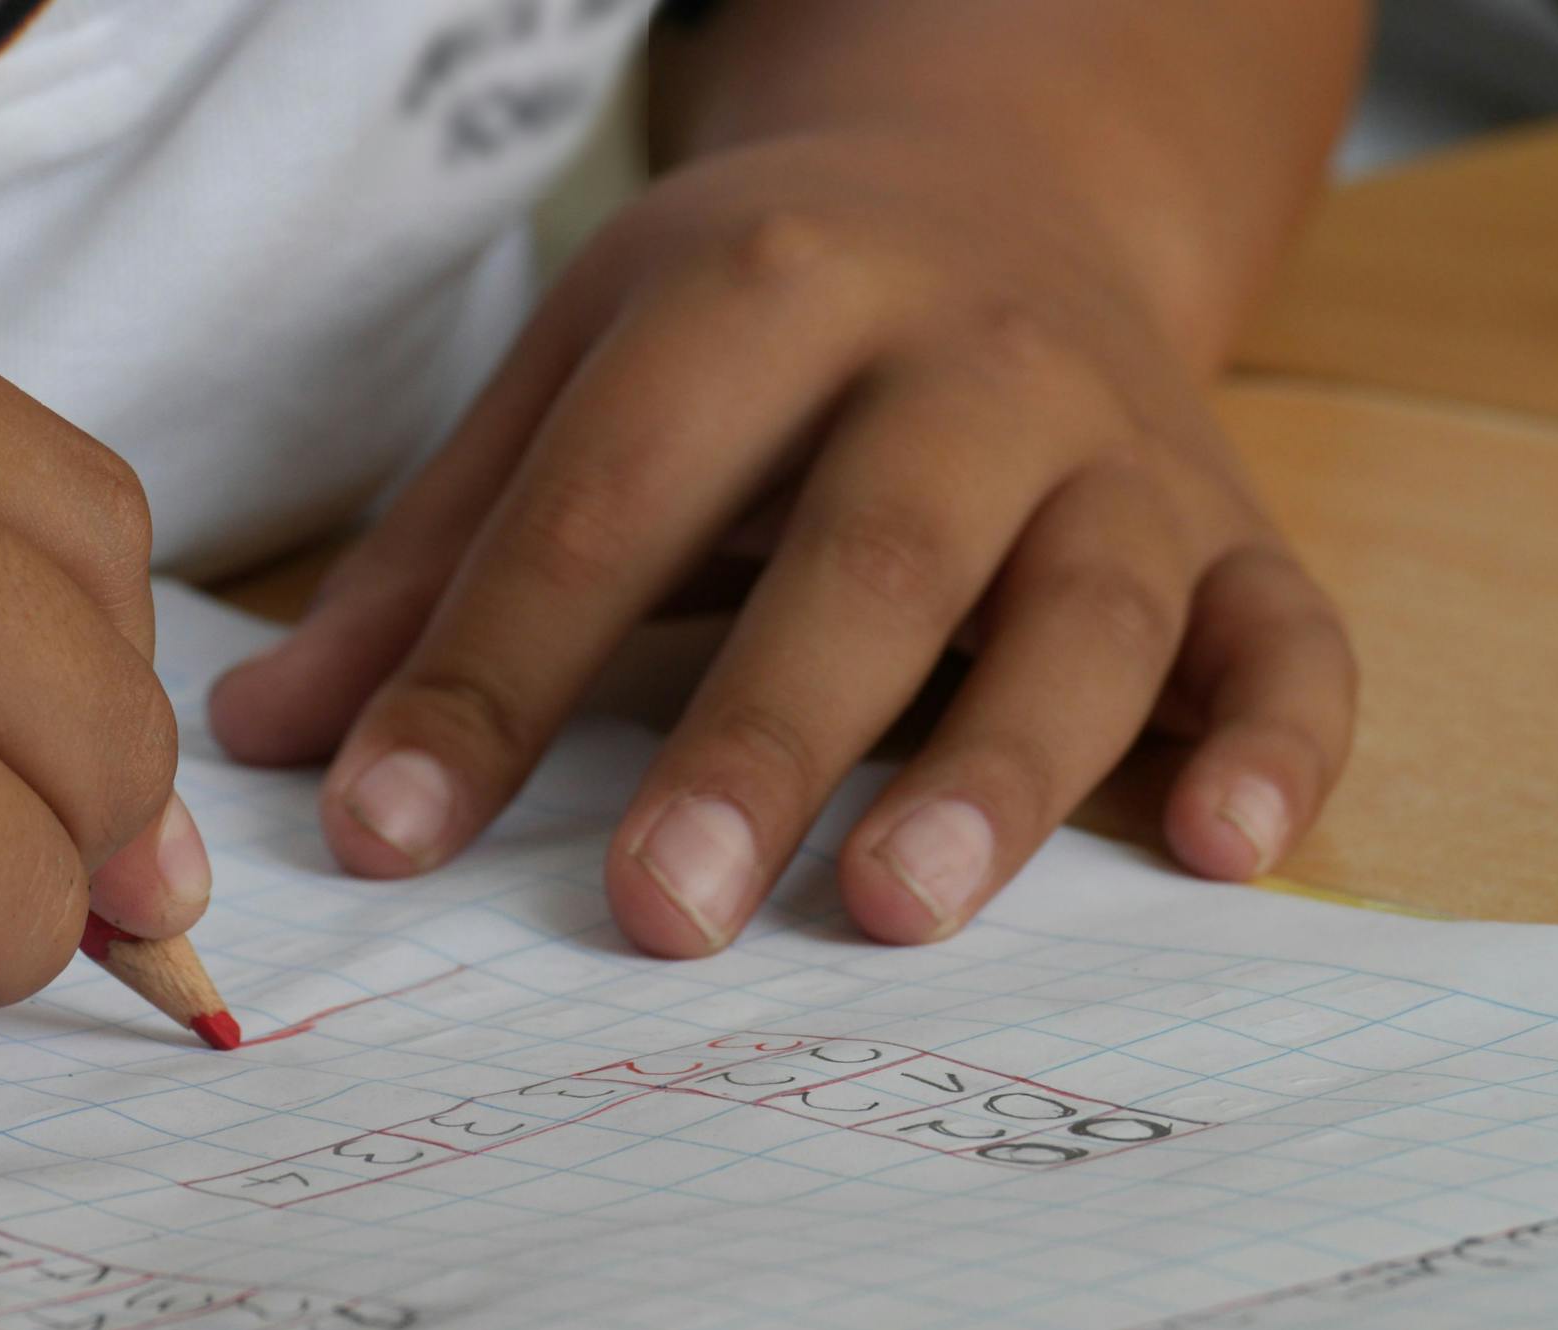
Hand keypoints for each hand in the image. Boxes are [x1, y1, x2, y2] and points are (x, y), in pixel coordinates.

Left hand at [210, 133, 1354, 954]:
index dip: (491, 673)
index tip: (387, 838)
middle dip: (762, 734)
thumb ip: (439, 560)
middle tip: (659, 913)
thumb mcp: (582, 377)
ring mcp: (1119, 446)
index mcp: (765, 294)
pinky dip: (1278, 741)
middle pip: (869, 551)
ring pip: (1088, 607)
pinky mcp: (1236, 527)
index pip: (610, 502)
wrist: (1003, 187)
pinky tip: (1223, 854)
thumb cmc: (759, 324)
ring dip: (1002, 763)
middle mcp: (963, 359)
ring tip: (896, 909)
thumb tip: (267, 745)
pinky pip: (1290, 636)